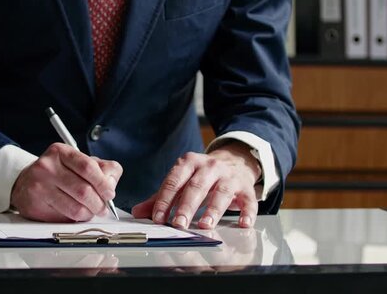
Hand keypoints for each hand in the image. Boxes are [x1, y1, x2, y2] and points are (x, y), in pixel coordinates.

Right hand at [10, 143, 122, 221]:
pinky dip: (75, 219)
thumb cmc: (57, 172)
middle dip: (99, 203)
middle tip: (103, 207)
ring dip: (89, 214)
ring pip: (75, 208)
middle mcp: (47, 167)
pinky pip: (64, 218)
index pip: (88, 167)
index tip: (110, 193)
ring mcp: (39, 187)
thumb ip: (101, 168)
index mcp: (61, 152)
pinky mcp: (35, 206)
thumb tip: (112, 182)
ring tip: (90, 211)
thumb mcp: (78, 162)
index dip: (103, 183)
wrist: (25, 183)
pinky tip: (75, 213)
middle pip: (83, 190)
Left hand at [131, 141, 259, 228]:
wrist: (234, 162)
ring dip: (213, 210)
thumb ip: (160, 197)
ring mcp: (229, 176)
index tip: (158, 217)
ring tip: (205, 225)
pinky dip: (247, 212)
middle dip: (186, 206)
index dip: (165, 200)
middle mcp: (210, 166)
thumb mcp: (181, 182)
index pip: (174, 181)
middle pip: (197, 187)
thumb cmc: (201, 176)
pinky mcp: (246, 188)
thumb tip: (138, 212)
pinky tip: (243, 224)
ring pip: (222, 193)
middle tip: (178, 224)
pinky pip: (248, 200)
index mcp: (189, 162)